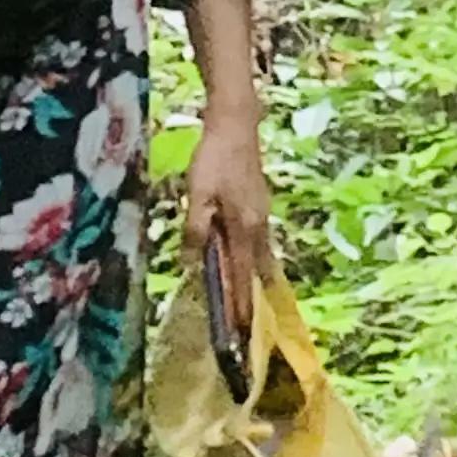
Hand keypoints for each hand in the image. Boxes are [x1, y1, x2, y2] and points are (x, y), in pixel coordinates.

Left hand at [182, 116, 276, 344]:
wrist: (236, 124)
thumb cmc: (213, 159)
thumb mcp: (197, 195)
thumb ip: (196, 231)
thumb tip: (194, 264)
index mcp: (244, 228)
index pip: (241, 275)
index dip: (240, 304)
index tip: (241, 331)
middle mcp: (259, 226)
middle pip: (255, 271)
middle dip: (251, 298)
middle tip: (247, 326)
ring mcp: (262, 214)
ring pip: (260, 256)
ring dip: (253, 280)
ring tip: (249, 303)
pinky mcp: (260, 204)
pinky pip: (260, 241)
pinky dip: (254, 259)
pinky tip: (248, 262)